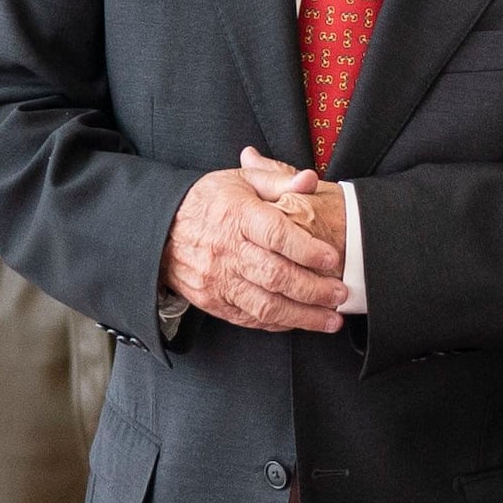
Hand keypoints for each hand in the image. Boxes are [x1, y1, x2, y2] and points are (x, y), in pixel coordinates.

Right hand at [167, 156, 347, 332]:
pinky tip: (300, 321)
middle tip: (341, 293)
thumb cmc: (209, 202)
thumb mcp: (241, 181)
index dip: (308, 249)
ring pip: (266, 305)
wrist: (160, 229)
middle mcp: (227, 250)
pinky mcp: (213, 301)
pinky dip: (278, 323)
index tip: (333, 258)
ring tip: (331, 319)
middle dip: (315, 290)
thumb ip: (278, 180)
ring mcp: (218, 280)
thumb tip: (310, 180)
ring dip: (303, 316)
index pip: (277, 235)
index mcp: (237, 215)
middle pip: (276, 276)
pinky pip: (250, 317)